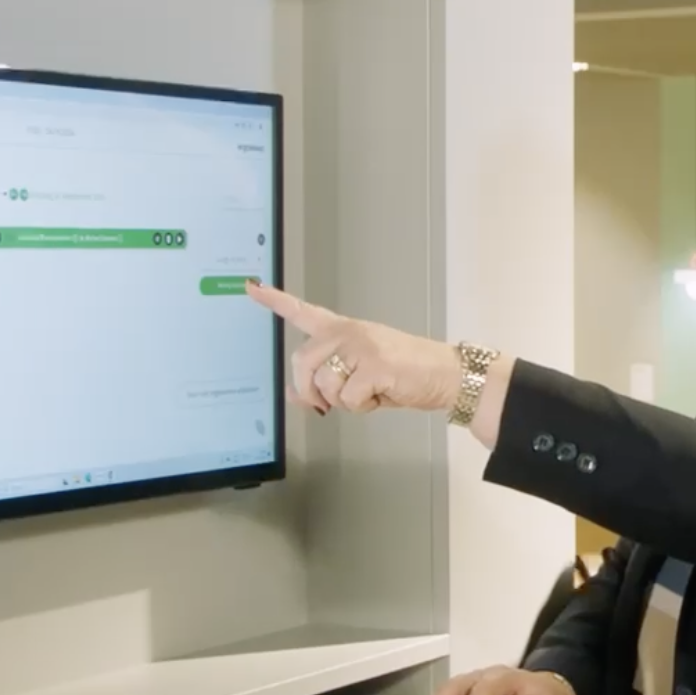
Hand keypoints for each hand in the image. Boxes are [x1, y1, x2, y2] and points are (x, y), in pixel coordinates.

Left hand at [248, 280, 456, 416]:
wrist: (445, 375)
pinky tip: (381, 395)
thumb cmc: (404, 374)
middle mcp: (348, 332)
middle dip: (310, 390)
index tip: (251, 287)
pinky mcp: (374, 365)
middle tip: (328, 403)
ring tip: (369, 392)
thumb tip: (295, 396)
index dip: (274, 300)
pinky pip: (348, 398)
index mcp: (343, 329)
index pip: (302, 311)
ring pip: (324, 385)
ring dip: (344, 402)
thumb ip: (324, 382)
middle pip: (302, 362)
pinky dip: (363, 407)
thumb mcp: (359, 377)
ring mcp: (361, 346)